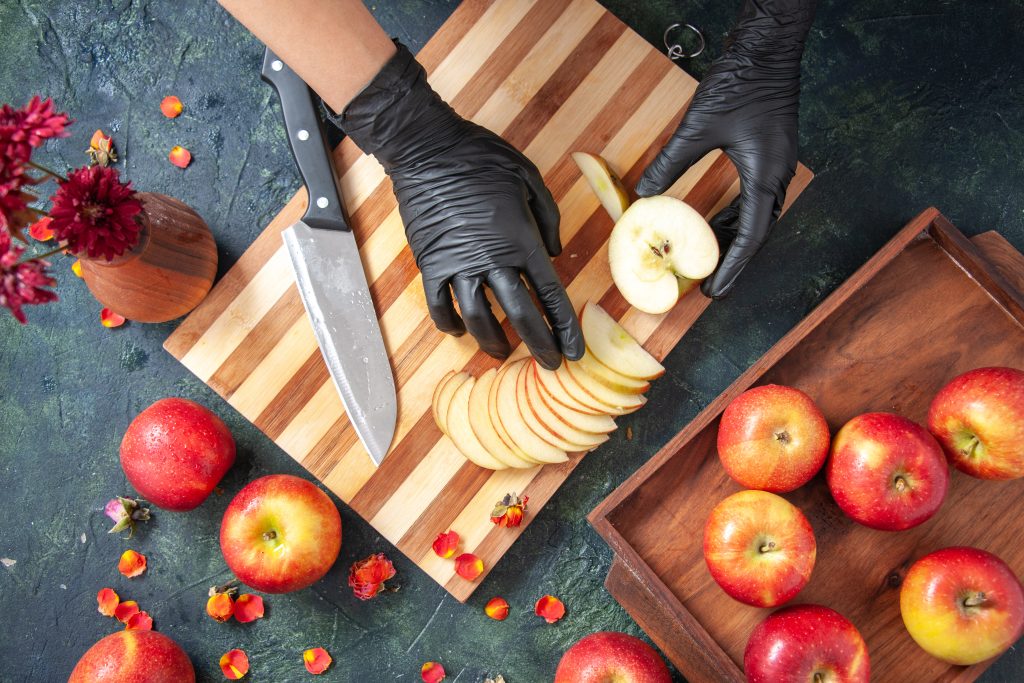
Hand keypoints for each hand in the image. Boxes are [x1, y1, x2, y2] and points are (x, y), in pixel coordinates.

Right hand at [333, 44, 581, 369]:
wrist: (428, 148)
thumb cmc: (480, 157)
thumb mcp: (529, 177)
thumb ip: (548, 217)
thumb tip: (554, 252)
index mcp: (521, 239)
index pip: (549, 293)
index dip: (563, 326)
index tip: (572, 350)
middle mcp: (492, 258)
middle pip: (519, 314)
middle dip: (537, 344)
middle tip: (548, 364)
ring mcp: (458, 264)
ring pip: (478, 317)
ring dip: (492, 341)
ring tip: (502, 354)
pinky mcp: (431, 263)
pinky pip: (440, 304)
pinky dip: (449, 322)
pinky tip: (459, 331)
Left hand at [636, 0, 815, 298]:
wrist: (766, 49)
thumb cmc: (738, 83)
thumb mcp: (697, 127)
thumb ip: (671, 163)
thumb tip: (644, 195)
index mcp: (766, 174)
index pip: (750, 235)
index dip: (732, 266)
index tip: (714, 290)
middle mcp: (777, 174)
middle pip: (758, 232)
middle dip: (734, 261)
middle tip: (711, 287)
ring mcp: (777, 164)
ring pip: (758, 216)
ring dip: (734, 240)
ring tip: (708, 262)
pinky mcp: (770, 154)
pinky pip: (755, 197)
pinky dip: (736, 216)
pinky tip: (714, 224)